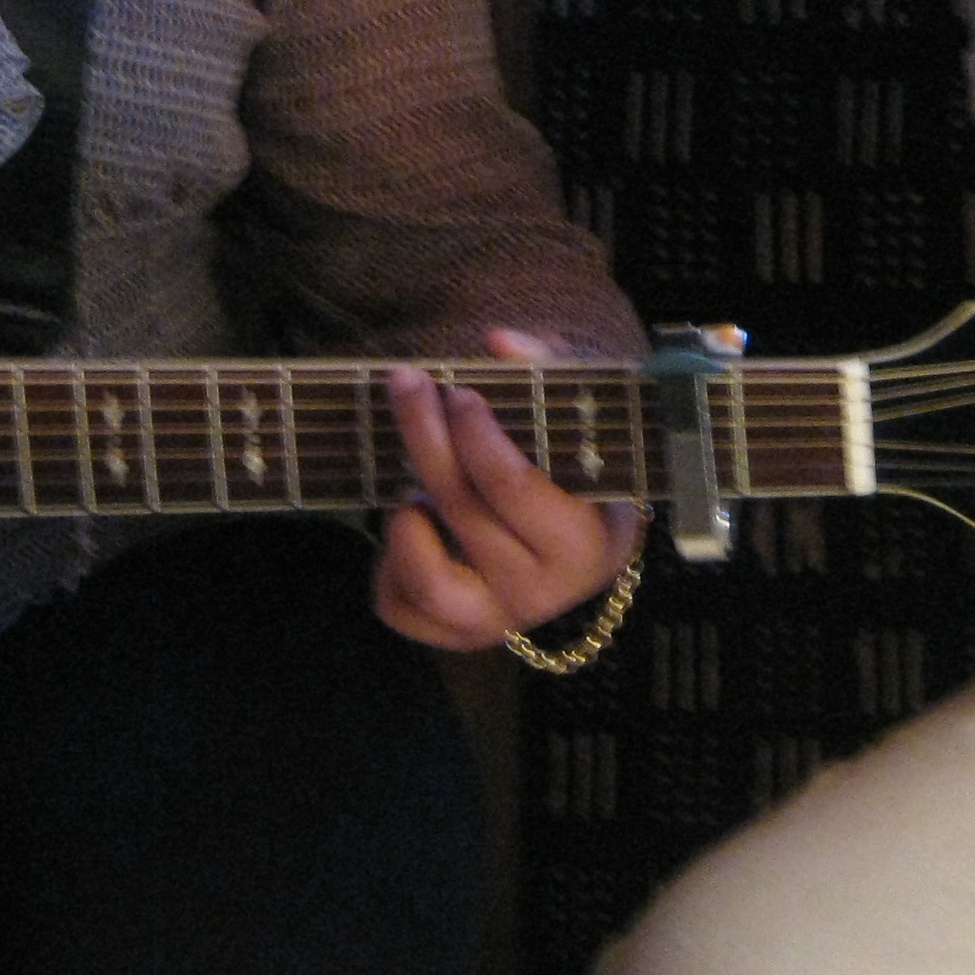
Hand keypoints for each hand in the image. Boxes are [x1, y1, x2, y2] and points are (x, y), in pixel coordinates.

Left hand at [372, 330, 647, 652]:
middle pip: (464, 511)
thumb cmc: (582, 466)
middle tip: (408, 383)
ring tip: (412, 484)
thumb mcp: (583, 416)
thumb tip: (498, 342)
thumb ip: (549, 371)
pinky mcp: (454, 633)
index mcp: (585, 541)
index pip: (516, 489)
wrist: (585, 542)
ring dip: (407, 518)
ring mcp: (496, 620)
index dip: (478, 437)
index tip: (459, 391)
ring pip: (427, 580)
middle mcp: (542, 592)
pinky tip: (414, 520)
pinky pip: (399, 606)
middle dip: (427, 437)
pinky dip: (389, 563)